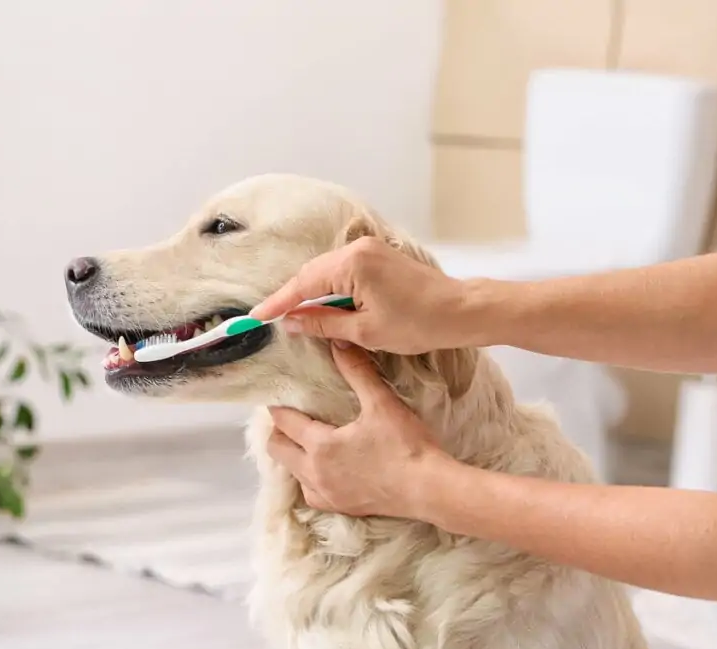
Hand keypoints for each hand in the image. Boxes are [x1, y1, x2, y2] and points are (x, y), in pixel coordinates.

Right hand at [250, 236, 475, 354]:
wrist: (460, 311)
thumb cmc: (418, 324)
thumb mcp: (364, 331)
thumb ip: (323, 323)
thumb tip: (291, 322)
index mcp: (352, 265)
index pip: (303, 285)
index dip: (278, 303)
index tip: (256, 317)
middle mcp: (357, 249)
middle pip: (311, 273)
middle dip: (291, 297)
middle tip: (271, 319)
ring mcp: (369, 249)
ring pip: (325, 271)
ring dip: (310, 293)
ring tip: (293, 316)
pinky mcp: (377, 255)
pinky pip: (341, 270)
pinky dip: (328, 287)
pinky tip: (322, 305)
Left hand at [266, 343, 454, 518]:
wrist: (429, 489)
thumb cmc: (406, 445)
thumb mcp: (381, 402)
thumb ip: (357, 371)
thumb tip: (338, 342)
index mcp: (320, 445)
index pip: (284, 423)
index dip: (278, 408)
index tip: (279, 397)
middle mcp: (315, 473)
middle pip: (277, 449)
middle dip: (280, 431)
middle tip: (293, 418)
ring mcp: (327, 494)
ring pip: (292, 473)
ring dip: (293, 455)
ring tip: (308, 441)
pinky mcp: (341, 508)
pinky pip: (311, 494)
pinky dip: (309, 480)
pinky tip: (324, 470)